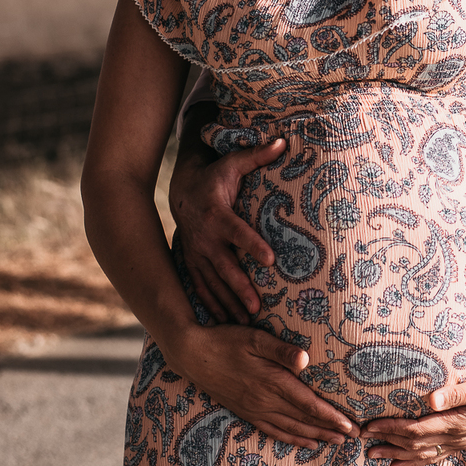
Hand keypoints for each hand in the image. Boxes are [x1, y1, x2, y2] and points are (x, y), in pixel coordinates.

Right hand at [168, 138, 285, 321]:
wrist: (183, 191)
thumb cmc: (216, 177)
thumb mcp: (233, 163)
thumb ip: (258, 155)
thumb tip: (283, 141)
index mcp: (217, 213)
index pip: (238, 232)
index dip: (253, 245)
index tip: (271, 259)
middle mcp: (204, 237)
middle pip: (224, 266)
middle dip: (240, 287)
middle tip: (258, 307)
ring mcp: (196, 253)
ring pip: (212, 282)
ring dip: (229, 302)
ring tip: (247, 323)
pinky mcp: (193, 263)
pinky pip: (202, 288)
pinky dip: (213, 305)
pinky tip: (226, 323)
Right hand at [168, 322, 360, 447]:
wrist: (192, 355)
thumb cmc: (226, 341)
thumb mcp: (255, 338)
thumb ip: (281, 350)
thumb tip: (305, 359)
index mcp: (272, 382)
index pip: (308, 404)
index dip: (331, 416)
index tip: (349, 425)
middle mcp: (265, 400)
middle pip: (304, 420)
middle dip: (330, 430)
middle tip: (353, 437)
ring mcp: (255, 409)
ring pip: (291, 429)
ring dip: (316, 436)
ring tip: (336, 442)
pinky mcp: (246, 412)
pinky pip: (273, 431)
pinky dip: (292, 439)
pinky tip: (304, 442)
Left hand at [362, 371, 465, 465]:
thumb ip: (457, 392)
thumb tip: (430, 399)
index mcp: (456, 423)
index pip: (416, 429)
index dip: (391, 428)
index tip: (369, 425)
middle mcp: (454, 437)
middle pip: (414, 443)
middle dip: (387, 442)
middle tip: (362, 439)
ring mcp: (458, 441)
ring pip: (421, 453)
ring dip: (396, 455)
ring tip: (374, 456)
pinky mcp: (461, 440)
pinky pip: (434, 456)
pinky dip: (415, 462)